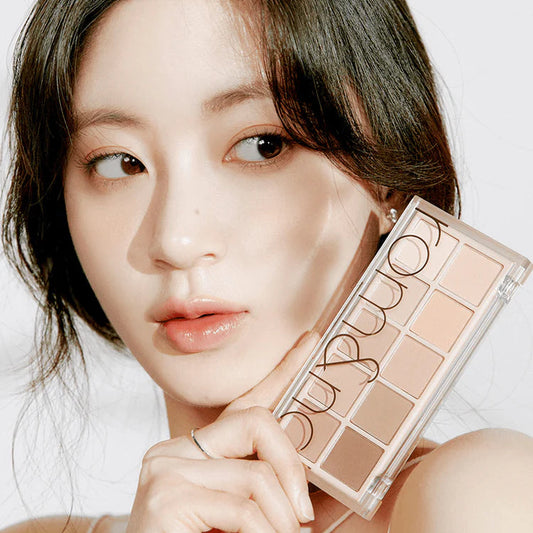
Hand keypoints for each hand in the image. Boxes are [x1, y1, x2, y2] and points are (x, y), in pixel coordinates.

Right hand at [125, 331, 318, 532]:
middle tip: (304, 516)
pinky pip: (244, 508)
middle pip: (257, 422)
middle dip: (292, 466)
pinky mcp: (167, 496)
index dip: (283, 371)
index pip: (245, 403)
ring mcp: (166, 469)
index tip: (311, 342)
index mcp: (197, 452)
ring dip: (283, 522)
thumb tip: (313, 486)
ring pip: (257, 474)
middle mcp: (175, 450)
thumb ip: (265, 491)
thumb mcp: (239, 516)